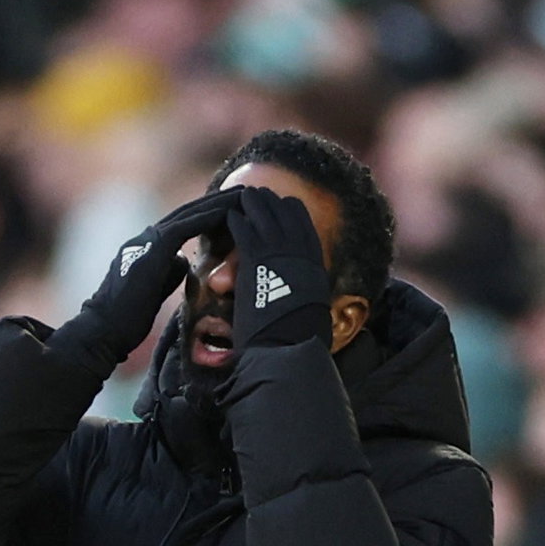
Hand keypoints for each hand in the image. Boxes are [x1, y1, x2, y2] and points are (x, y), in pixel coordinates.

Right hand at [75, 190, 241, 363]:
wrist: (104, 328)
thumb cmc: (126, 320)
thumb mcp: (154, 290)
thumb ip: (168, 271)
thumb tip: (184, 260)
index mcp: (148, 246)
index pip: (184, 224)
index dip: (209, 215)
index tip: (234, 210)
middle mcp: (148, 236)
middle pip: (190, 211)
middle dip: (218, 201)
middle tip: (246, 192)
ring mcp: (150, 238)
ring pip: (191, 212)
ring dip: (220, 202)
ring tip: (245, 195)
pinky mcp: (155, 247)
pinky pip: (188, 225)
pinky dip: (210, 216)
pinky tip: (230, 211)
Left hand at [227, 186, 330, 353]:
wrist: (286, 350)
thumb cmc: (297, 342)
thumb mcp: (311, 311)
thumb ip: (304, 295)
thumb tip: (307, 305)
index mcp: (314, 264)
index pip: (305, 224)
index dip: (290, 211)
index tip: (280, 206)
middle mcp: (300, 252)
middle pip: (285, 211)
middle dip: (270, 202)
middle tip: (257, 195)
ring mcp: (278, 252)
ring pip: (265, 214)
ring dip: (252, 203)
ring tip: (242, 197)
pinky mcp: (255, 258)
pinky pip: (244, 229)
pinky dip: (237, 220)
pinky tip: (230, 216)